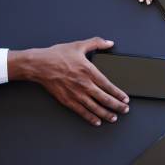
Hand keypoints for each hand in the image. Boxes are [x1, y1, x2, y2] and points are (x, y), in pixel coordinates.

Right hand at [8, 37, 129, 125]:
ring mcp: (76, 94)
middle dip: (116, 106)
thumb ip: (96, 43)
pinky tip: (97, 121)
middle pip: (104, 98)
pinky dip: (90, 117)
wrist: (39, 65)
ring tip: (114, 118)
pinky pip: (81, 111)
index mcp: (89, 71)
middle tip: (124, 110)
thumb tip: (109, 43)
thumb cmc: (57, 55)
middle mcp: (84, 84)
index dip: (118, 94)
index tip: (125, 99)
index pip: (108, 86)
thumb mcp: (78, 45)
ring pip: (94, 107)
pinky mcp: (67, 100)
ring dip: (106, 114)